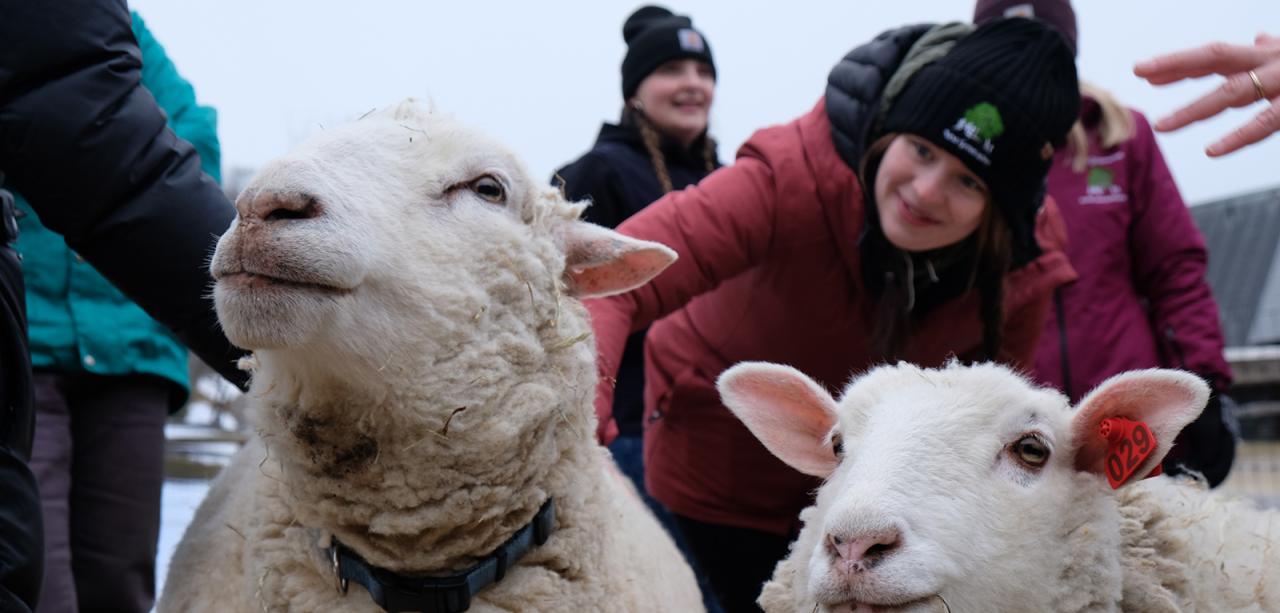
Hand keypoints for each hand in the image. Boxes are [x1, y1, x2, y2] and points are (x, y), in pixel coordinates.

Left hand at [1134, 33, 1279, 156]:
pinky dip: (1238, 137)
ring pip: (1232, 92)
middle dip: (1177, 65)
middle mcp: (1270, 63)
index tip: (1144, 71)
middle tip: (1140, 72)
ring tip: (1160, 127)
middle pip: (1217, 58)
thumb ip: (1273, 50)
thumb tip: (1259, 38)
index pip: (1215, 56)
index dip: (1179, 63)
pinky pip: (1265, 122)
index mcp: (1265, 57)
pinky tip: (1211, 151)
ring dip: (1193, 110)